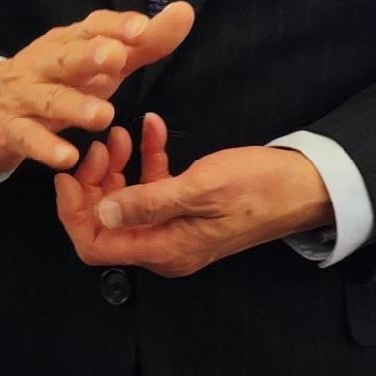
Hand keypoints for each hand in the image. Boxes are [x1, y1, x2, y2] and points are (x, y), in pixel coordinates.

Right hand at [0, 2, 194, 176]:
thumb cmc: (58, 81)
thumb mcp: (100, 64)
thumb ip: (143, 43)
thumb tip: (184, 11)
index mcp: (69, 42)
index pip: (92, 27)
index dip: (116, 27)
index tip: (142, 28)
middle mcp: (45, 63)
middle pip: (67, 57)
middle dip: (90, 55)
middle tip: (116, 57)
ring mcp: (24, 96)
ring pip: (49, 99)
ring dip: (74, 106)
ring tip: (103, 115)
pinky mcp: (11, 129)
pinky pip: (28, 138)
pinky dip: (46, 147)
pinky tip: (67, 157)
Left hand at [56, 115, 330, 275]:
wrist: (308, 186)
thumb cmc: (259, 187)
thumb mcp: (200, 189)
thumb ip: (148, 202)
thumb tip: (100, 211)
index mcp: (164, 249)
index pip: (94, 245)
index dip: (73, 212)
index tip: (68, 173)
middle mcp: (164, 245)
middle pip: (104, 222)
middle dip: (94, 182)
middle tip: (102, 143)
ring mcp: (175, 227)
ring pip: (125, 200)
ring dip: (119, 165)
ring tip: (123, 131)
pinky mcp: (187, 207)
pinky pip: (154, 186)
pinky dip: (148, 158)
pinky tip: (151, 126)